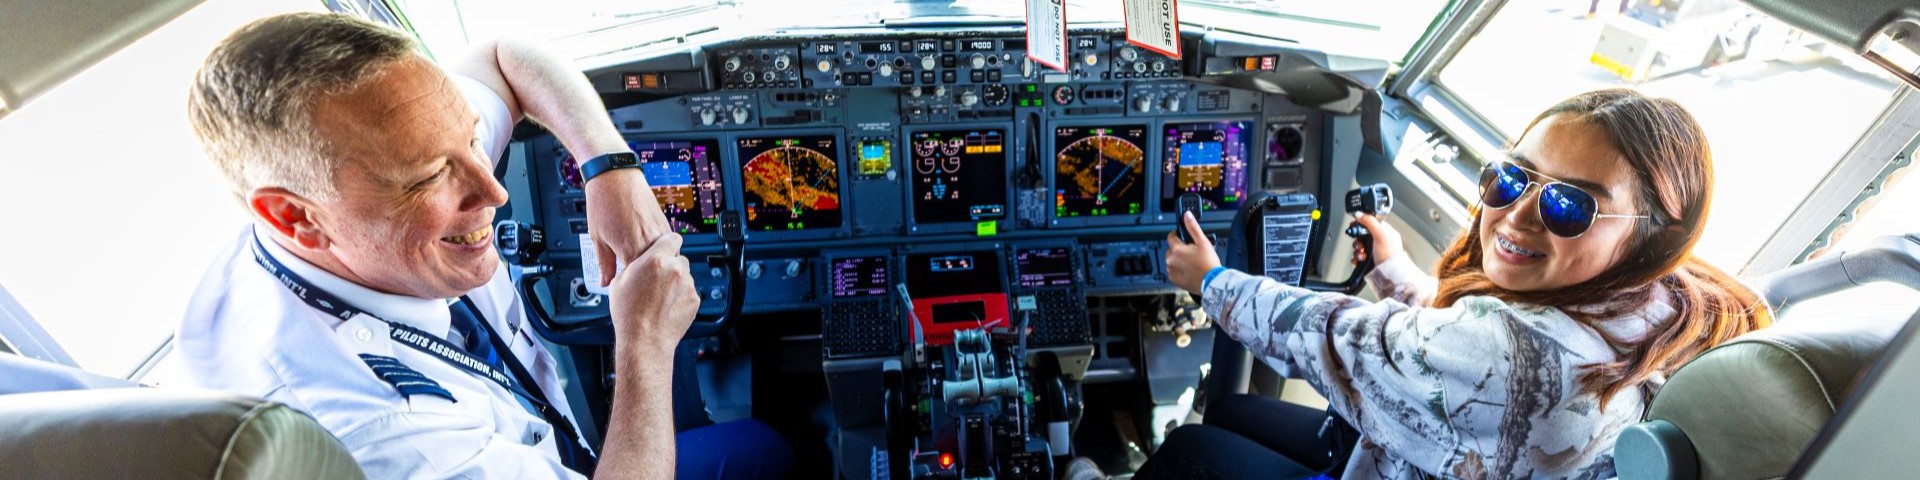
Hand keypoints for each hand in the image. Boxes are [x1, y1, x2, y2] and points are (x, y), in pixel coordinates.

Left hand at [587, 168, 674, 285]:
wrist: (615, 176)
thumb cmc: (604, 202)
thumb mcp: (597, 237)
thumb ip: (604, 264)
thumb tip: (605, 282)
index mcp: (631, 250)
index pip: (638, 280)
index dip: (632, 286)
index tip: (627, 289)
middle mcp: (649, 243)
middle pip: (655, 272)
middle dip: (646, 278)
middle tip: (637, 281)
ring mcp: (660, 233)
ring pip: (665, 259)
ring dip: (656, 265)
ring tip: (645, 267)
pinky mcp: (665, 224)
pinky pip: (668, 245)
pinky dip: (661, 252)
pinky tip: (651, 252)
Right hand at [608, 232, 697, 357]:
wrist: (644, 340)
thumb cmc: (629, 314)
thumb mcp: (620, 282)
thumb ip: (634, 266)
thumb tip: (638, 263)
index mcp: (656, 260)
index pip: (672, 238)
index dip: (668, 243)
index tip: (666, 247)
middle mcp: (675, 269)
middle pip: (679, 258)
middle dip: (670, 265)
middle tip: (657, 279)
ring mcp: (687, 285)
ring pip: (685, 276)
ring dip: (676, 282)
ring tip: (660, 297)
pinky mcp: (694, 299)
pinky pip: (689, 292)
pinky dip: (681, 296)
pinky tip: (667, 306)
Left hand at [1164, 212, 1221, 293]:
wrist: (1212, 282)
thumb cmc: (1209, 263)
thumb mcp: (1203, 241)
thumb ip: (1193, 227)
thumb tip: (1187, 215)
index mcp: (1176, 249)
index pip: (1171, 236)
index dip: (1179, 235)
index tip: (1185, 238)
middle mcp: (1171, 260)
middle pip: (1172, 249)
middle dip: (1180, 249)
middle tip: (1193, 252)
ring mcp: (1171, 270)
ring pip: (1173, 260)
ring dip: (1179, 259)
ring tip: (1193, 262)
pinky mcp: (1174, 279)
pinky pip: (1174, 270)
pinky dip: (1180, 269)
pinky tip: (1190, 270)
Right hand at [1350, 213, 1404, 264]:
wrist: (1390, 274)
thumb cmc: (1391, 255)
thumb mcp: (1381, 234)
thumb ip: (1370, 222)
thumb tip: (1359, 213)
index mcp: (1386, 231)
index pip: (1372, 221)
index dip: (1363, 222)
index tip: (1356, 225)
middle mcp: (1380, 240)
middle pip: (1363, 234)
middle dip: (1358, 240)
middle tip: (1360, 243)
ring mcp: (1375, 250)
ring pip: (1360, 245)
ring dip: (1358, 250)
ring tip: (1362, 253)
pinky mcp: (1370, 259)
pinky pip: (1359, 255)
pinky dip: (1357, 257)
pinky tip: (1361, 259)